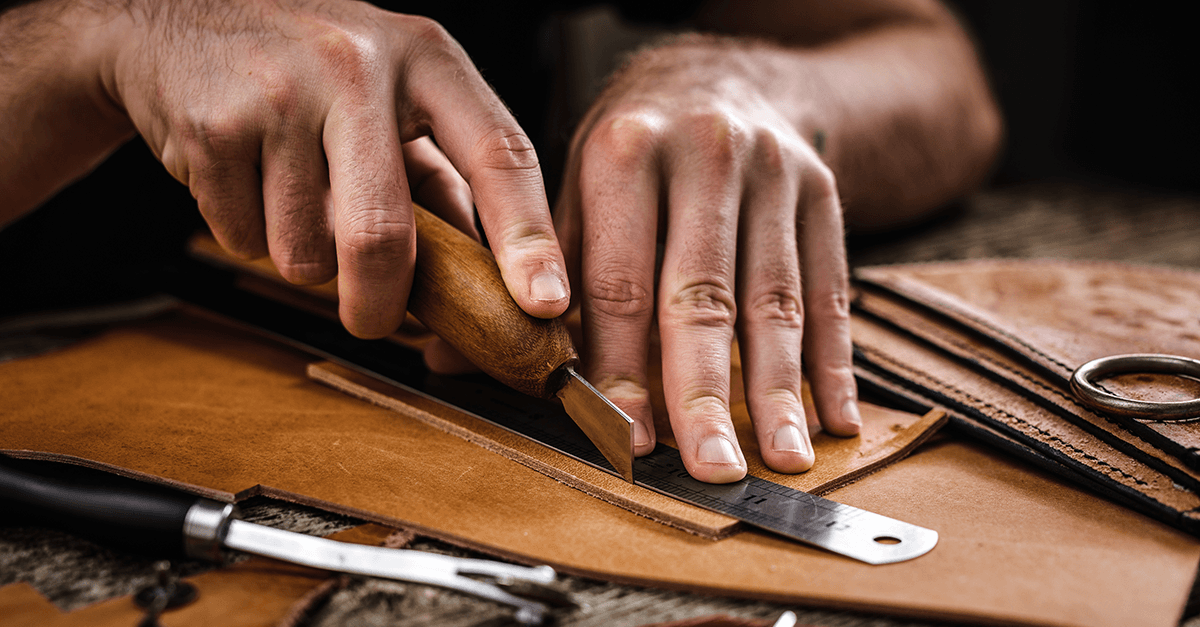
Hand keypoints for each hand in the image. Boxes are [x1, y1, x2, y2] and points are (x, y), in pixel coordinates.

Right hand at [104, 0, 567, 336]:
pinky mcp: (214, 123)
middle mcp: (361, 65)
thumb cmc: (311, 72)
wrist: (175, 19)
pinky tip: (247, 180)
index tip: (547, 304)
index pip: (500, 154)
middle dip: (380, 304)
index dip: (529, 239)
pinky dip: (248, 236)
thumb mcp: (395, 100)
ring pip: (305, 252)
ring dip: (302, 257)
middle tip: (373, 318)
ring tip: (291, 195)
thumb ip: (446, 183)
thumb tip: (497, 281)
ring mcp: (282, 91)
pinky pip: (243, 238)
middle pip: (383, 235)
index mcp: (428, 59)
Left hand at [555, 40, 859, 482]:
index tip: (625, 437)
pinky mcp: (823, 192)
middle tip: (710, 468)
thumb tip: (456, 353)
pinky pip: (830, 287)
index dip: (621, 366)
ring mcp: (773, 173)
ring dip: (779, 389)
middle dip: (704, 391)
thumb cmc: (633, 147)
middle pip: (703, 294)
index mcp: (624, 154)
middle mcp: (704, 156)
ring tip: (780, 459)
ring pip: (776, 298)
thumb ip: (537, 273)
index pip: (618, 280)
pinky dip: (835, 360)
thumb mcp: (571, 183)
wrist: (720, 74)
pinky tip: (833, 417)